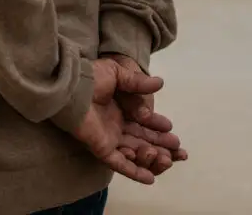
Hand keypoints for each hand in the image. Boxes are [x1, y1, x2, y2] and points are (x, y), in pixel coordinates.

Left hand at [66, 58, 184, 184]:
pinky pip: (120, 164)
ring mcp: (109, 139)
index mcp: (119, 109)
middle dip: (162, 146)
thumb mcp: (117, 74)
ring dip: (153, 159)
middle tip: (180, 151)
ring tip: (170, 159)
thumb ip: (138, 82)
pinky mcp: (101, 149)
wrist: (71, 88)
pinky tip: (151, 178)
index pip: (143, 123)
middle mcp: (115, 126)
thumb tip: (160, 82)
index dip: (158, 127)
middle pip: (143, 141)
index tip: (171, 128)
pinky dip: (135, 172)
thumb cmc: (91, 79)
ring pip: (136, 154)